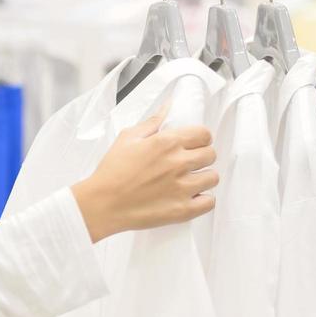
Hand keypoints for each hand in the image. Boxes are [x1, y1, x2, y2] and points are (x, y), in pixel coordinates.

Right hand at [71, 104, 216, 241]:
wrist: (102, 203)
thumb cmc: (111, 171)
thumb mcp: (128, 138)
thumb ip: (152, 122)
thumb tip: (168, 106)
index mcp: (167, 142)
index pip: (204, 134)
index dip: (201, 138)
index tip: (194, 144)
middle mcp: (178, 163)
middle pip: (211, 154)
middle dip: (202, 157)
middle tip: (190, 163)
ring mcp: (182, 187)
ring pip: (213, 178)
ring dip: (203, 178)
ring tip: (190, 181)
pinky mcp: (182, 210)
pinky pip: (209, 202)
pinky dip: (203, 200)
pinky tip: (191, 197)